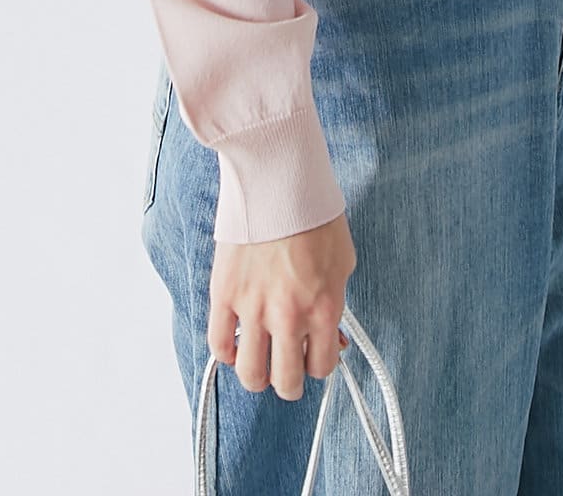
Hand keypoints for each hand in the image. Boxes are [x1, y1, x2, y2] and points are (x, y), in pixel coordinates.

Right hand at [208, 210, 357, 400]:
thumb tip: (330, 336)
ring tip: (260, 365)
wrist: (278, 180)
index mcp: (323, 308)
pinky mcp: (224, 294)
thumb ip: (335, 304)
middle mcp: (289, 316)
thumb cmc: (314, 214)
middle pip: (285, 381)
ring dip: (257, 376)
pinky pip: (219, 345)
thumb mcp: (343, 261)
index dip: (319, 365)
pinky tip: (236, 344)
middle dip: (289, 382)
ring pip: (250, 374)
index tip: (315, 357)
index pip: (322, 367)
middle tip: (288, 371)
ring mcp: (253, 308)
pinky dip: (227, 353)